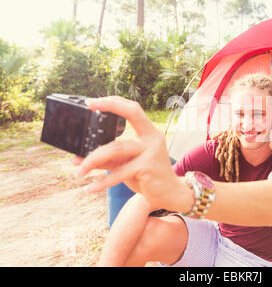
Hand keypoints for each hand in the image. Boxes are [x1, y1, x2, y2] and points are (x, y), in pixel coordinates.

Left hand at [72, 96, 185, 210]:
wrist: (168, 193)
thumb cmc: (147, 176)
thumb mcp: (126, 163)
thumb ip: (106, 158)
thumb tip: (78, 159)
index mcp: (149, 132)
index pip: (133, 109)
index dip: (115, 102)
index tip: (93, 101)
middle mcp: (152, 138)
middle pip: (132, 114)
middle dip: (110, 106)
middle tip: (89, 106)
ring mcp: (151, 151)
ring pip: (116, 148)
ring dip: (93, 159)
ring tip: (79, 171)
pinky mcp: (147, 167)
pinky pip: (119, 172)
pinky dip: (102, 182)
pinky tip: (90, 188)